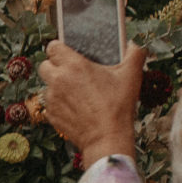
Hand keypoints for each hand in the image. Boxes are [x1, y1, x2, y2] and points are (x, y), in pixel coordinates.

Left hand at [37, 41, 146, 165]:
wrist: (107, 138)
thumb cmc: (118, 106)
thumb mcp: (131, 76)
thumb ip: (135, 55)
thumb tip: (136, 44)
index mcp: (73, 65)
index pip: (53, 47)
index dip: (60, 48)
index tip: (68, 53)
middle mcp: (58, 80)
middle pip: (45, 65)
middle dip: (55, 67)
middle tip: (72, 73)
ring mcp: (52, 99)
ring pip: (47, 86)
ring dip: (58, 86)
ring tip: (77, 92)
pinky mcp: (51, 115)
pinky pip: (50, 104)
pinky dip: (60, 104)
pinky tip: (76, 107)